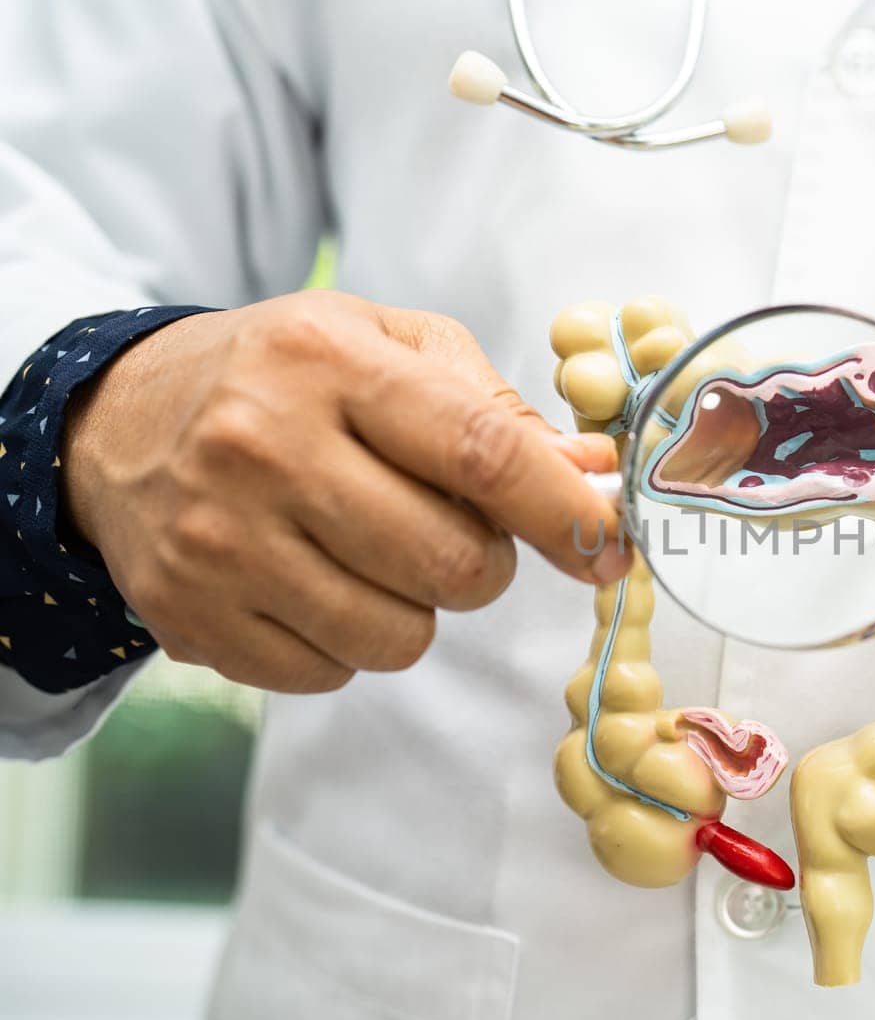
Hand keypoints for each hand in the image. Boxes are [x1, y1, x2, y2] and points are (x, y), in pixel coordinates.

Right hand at [62, 290, 627, 691]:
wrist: (118, 422)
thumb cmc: (287, 379)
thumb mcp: (387, 347)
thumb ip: (499, 411)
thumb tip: (595, 481)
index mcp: (326, 362)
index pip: (479, 452)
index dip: (565, 512)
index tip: (611, 547)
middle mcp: (262, 447)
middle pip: (451, 563)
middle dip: (486, 564)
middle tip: (456, 532)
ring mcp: (218, 542)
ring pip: (399, 635)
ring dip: (418, 608)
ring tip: (374, 552)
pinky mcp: (192, 616)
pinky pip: (333, 672)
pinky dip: (349, 641)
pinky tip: (315, 582)